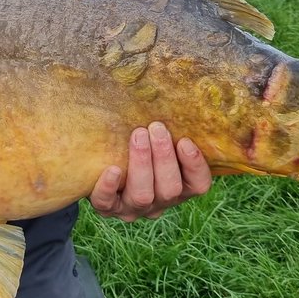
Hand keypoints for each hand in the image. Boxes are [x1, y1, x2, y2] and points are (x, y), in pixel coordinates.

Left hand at [89, 122, 210, 221]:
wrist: (99, 165)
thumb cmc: (137, 143)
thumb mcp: (156, 139)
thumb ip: (167, 128)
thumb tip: (173, 89)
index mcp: (179, 187)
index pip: (198, 185)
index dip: (195, 165)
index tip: (185, 140)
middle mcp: (159, 202)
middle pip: (170, 190)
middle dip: (164, 157)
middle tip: (156, 128)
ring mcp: (133, 208)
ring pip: (143, 196)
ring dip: (142, 164)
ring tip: (138, 135)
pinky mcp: (107, 208)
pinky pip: (107, 203)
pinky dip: (109, 187)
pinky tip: (112, 169)